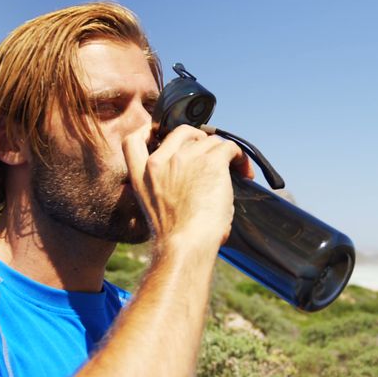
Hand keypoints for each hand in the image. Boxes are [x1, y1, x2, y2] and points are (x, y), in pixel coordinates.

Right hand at [122, 125, 253, 248]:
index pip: (134, 140)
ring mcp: (184, 158)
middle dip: (198, 139)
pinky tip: (243, 171)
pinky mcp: (210, 162)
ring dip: (224, 153)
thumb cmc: (176, 240)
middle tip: (212, 156)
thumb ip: (165, 187)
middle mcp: (160, 162)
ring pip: (210, 141)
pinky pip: (229, 147)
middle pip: (182, 132)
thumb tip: (193, 180)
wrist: (185, 246)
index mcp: (141, 175)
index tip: (162, 132)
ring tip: (235, 170)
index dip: (148, 130)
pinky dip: (239, 156)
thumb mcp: (156, 209)